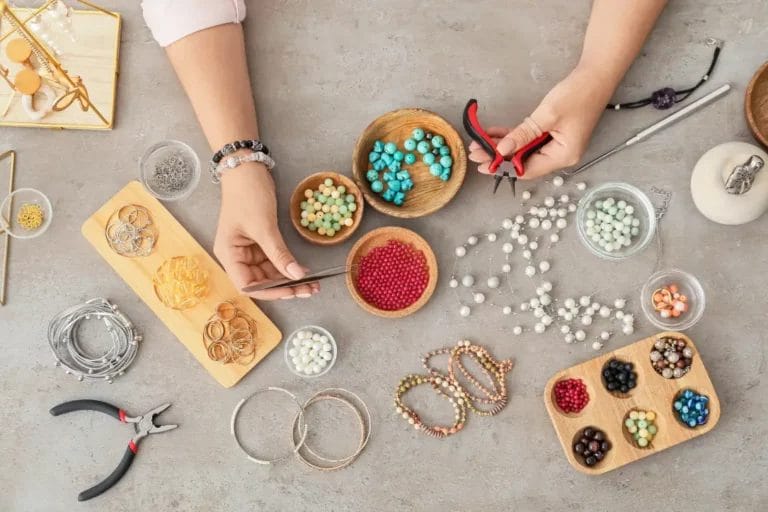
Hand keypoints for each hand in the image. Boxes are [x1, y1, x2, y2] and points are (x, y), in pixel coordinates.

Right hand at [214, 162, 317, 299]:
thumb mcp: (264, 227)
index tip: (291, 292)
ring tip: (313, 283)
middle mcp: (236, 256)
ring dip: (289, 278)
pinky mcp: (259, 242)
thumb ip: (279, 254)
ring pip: (269, 273)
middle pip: (260, 281)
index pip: (247, 285)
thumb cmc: (247, 196)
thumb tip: (297, 276)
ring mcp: (248, 250)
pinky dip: (288, 265)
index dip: (269, 293)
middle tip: (310, 289)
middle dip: (284, 287)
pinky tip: (304, 270)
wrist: (247, 169)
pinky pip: (274, 260)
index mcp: (228, 254)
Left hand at [469, 67, 610, 179]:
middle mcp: (560, 155)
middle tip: (475, 152)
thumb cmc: (578, 94)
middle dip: (499, 157)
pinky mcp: (552, 134)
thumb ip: (523, 134)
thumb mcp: (547, 116)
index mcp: (563, 156)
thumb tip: (502, 150)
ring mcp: (556, 145)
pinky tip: (494, 134)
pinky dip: (513, 137)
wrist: (596, 75)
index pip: (528, 169)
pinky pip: (528, 140)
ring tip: (480, 143)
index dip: (504, 168)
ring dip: (503, 147)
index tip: (482, 164)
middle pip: (524, 162)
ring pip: (523, 151)